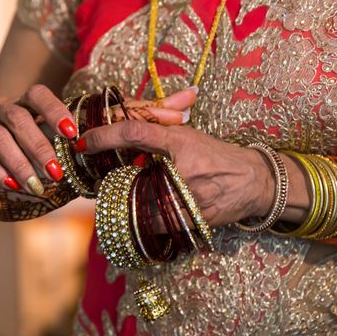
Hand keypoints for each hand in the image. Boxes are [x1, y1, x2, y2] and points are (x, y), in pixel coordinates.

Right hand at [0, 85, 197, 194]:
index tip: (75, 134)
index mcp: (39, 106)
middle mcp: (11, 110)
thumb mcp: (96, 146)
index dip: (59, 111)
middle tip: (59, 168)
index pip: (46, 96)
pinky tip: (14, 188)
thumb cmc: (56, 162)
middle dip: (39, 138)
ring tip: (41, 186)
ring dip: (20, 160)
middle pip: (19, 112)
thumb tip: (188, 98)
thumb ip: (139, 119)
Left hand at [78, 121, 274, 225]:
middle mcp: (181, 169)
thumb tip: (118, 111)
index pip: (134, 132)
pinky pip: (151, 224)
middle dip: (108, 179)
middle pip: (127, 175)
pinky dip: (138, 219)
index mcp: (179, 140)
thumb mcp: (186, 134)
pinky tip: (135, 214)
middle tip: (98, 180)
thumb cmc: (215, 155)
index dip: (104, 135)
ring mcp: (187, 197)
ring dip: (120, 201)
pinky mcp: (190, 221)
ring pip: (136, 203)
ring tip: (116, 196)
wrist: (254, 182)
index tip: (82, 142)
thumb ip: (153, 127)